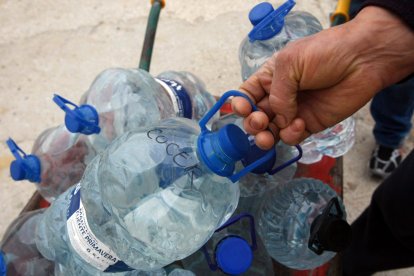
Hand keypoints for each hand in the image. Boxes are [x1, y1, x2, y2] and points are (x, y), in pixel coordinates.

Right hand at [232, 7, 413, 148]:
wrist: (362, 60)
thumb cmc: (325, 52)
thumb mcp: (290, 64)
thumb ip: (277, 94)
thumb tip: (277, 119)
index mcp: (270, 77)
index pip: (246, 95)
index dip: (240, 105)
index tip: (244, 109)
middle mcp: (279, 96)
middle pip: (254, 117)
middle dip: (252, 123)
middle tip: (259, 122)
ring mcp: (293, 112)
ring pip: (270, 131)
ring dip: (264, 137)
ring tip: (267, 137)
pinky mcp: (309, 124)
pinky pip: (290, 136)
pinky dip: (290, 135)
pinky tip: (299, 124)